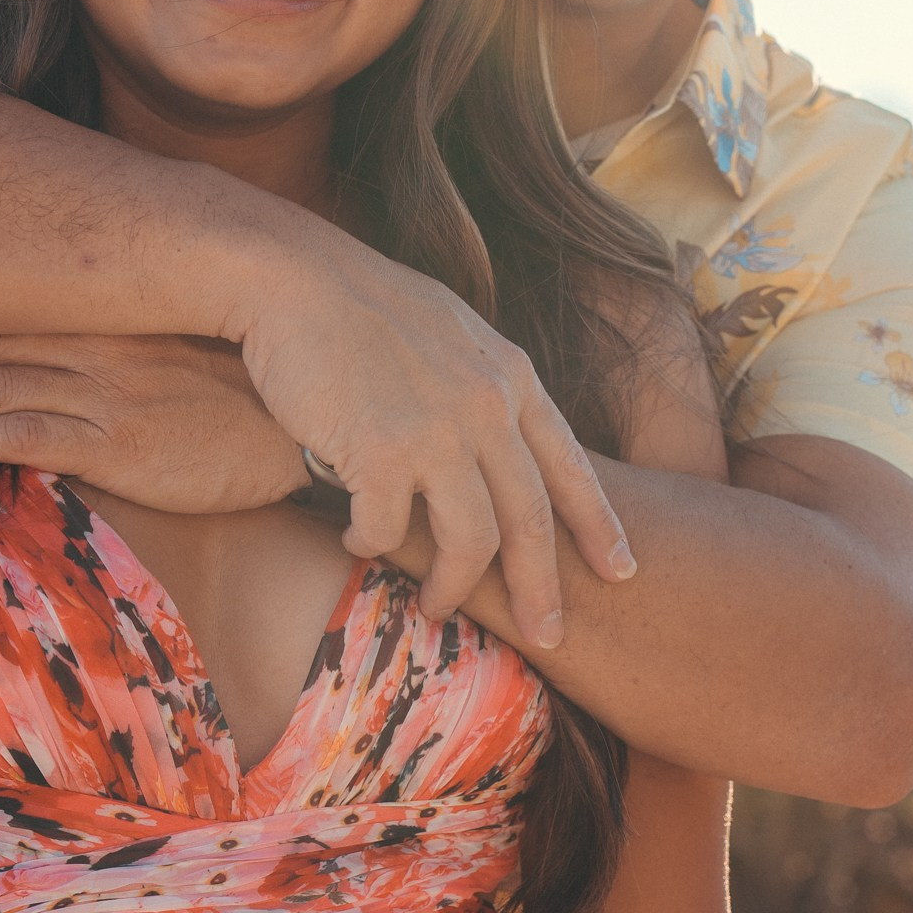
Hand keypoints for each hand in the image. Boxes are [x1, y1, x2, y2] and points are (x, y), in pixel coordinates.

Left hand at [0, 329, 308, 513]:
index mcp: (116, 315)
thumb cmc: (246, 392)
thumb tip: (69, 337)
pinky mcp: (122, 445)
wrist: (305, 433)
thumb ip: (125, 336)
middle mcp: (104, 345)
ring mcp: (110, 394)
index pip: (15, 303)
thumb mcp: (184, 344)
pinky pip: (34, 437)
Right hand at [232, 234, 633, 642]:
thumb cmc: (359, 303)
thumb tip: (495, 437)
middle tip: (548, 635)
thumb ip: (483, 383)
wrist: (292, 277)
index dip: (599, 525)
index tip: (621, 570)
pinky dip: (371, 546)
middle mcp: (486, 407)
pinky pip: (386, 530)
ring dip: (453, 586)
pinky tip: (355, 541)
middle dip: (543, 588)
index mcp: (510, 377)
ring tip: (435, 605)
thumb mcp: (451, 330)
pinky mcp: (379, 451)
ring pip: (470, 541)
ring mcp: (437, 431)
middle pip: (530, 520)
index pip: (571, 465)